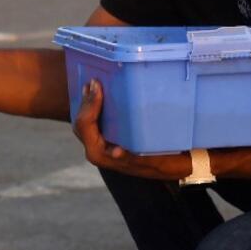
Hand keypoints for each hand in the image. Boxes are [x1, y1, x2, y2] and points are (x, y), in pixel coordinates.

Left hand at [74, 79, 192, 179]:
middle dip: (86, 100)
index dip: (89, 105)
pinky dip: (95, 107)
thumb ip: (134, 156)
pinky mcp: (105, 138)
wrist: (169, 168)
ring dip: (88, 102)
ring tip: (93, 85)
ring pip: (85, 120)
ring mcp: (98, 144)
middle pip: (81, 121)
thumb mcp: (151, 159)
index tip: (98, 87)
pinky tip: (99, 95)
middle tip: (94, 82)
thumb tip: (117, 152)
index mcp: (100, 154)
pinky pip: (93, 121)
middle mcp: (95, 149)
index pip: (84, 126)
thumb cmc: (160, 161)